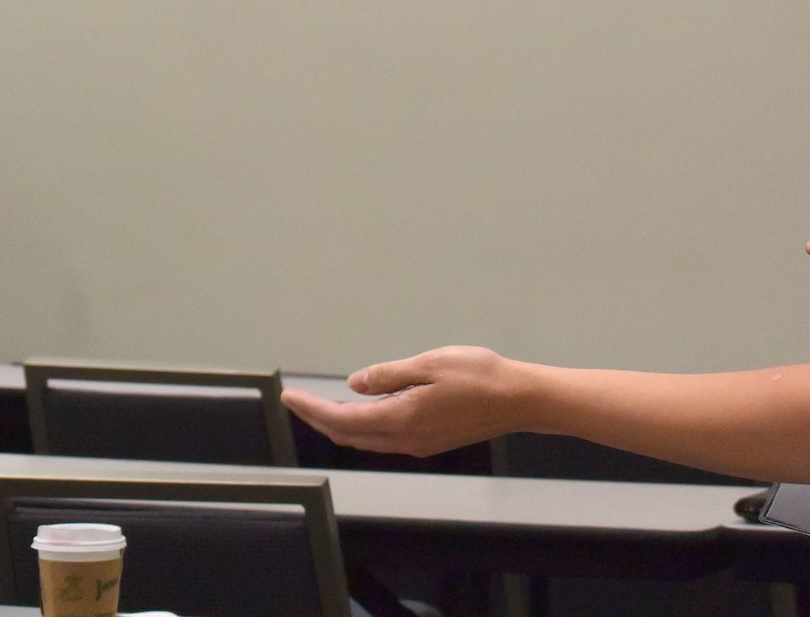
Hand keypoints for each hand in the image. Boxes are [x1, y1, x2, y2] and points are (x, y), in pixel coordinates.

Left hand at [279, 346, 531, 456]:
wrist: (519, 400)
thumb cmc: (479, 376)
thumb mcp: (428, 364)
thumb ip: (388, 376)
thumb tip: (354, 384)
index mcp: (401, 419)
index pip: (341, 419)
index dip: (311, 410)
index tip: (290, 397)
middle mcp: (406, 439)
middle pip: (348, 435)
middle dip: (318, 419)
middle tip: (297, 401)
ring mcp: (418, 444)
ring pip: (365, 440)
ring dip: (339, 425)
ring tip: (320, 406)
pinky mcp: (430, 441)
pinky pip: (384, 438)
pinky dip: (362, 426)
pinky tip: (361, 412)